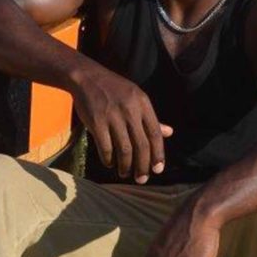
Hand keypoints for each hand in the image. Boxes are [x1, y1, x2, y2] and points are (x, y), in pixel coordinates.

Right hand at [70, 64, 172, 183]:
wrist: (86, 77)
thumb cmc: (114, 89)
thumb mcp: (136, 98)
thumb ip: (151, 117)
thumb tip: (169, 133)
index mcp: (143, 104)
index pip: (155, 134)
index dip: (158, 154)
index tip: (158, 170)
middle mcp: (130, 110)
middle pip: (141, 145)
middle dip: (143, 166)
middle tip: (141, 179)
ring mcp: (112, 116)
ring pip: (124, 149)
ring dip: (126, 165)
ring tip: (125, 173)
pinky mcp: (96, 122)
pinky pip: (105, 147)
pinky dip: (108, 159)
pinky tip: (110, 163)